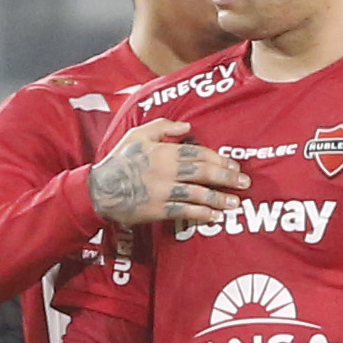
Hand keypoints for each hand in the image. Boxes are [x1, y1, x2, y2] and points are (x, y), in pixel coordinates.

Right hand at [91, 117, 248, 228]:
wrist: (99, 190)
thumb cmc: (120, 160)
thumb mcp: (137, 135)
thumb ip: (162, 127)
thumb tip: (188, 127)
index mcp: (163, 151)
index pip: (198, 154)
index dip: (218, 160)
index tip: (234, 165)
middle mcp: (166, 170)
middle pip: (202, 172)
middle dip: (226, 178)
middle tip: (244, 183)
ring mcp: (162, 191)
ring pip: (197, 194)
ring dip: (218, 198)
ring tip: (235, 203)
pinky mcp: (157, 210)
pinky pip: (184, 211)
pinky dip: (201, 214)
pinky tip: (215, 216)